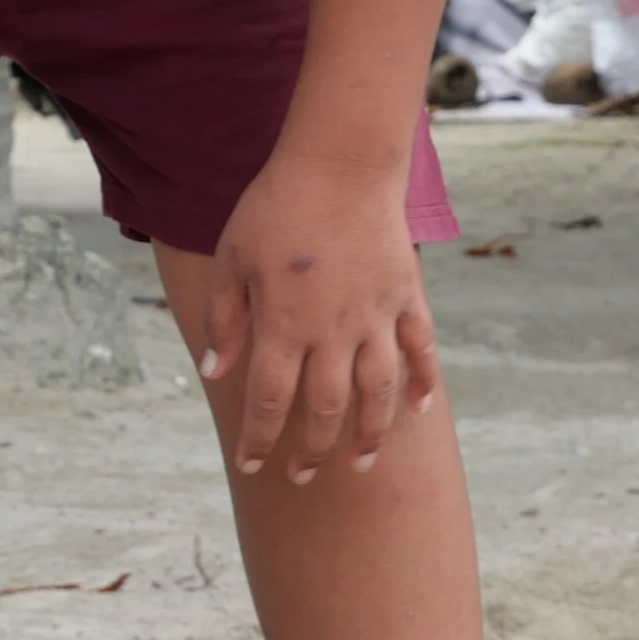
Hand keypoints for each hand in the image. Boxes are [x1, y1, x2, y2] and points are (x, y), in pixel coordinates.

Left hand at [197, 146, 441, 483]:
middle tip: (301, 476)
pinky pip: (420, 350)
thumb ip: (226, 319)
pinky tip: (417, 412)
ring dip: (369, 433)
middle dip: (313, 449)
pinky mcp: (405, 296)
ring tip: (360, 464)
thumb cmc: (275, 207)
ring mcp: (375, 316)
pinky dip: (421, 383)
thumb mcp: (232, 259)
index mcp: (284, 324)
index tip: (251, 466)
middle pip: (326, 408)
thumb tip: (217, 371)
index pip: (270, 401)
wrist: (340, 163)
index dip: (259, 440)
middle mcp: (333, 331)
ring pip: (378, 392)